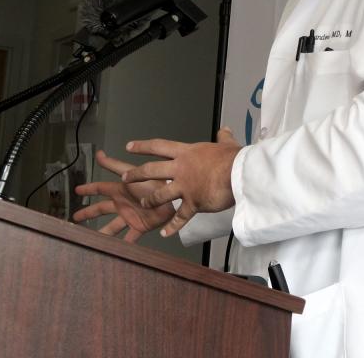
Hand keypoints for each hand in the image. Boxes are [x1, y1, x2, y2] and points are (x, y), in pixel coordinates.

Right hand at [73, 150, 174, 242]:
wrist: (173, 198)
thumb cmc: (153, 184)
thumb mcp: (132, 174)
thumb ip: (115, 165)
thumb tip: (99, 153)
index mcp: (120, 190)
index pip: (100, 188)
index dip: (89, 188)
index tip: (77, 190)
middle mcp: (123, 203)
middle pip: (101, 208)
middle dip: (89, 213)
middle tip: (74, 218)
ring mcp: (130, 216)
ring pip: (111, 226)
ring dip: (102, 233)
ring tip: (90, 242)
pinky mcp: (139, 226)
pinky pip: (129, 238)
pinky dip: (123, 246)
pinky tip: (115, 253)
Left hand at [120, 127, 241, 237]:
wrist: (238, 174)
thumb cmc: (234, 159)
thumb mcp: (227, 145)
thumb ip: (223, 138)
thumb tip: (225, 130)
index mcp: (187, 153)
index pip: (159, 147)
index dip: (142, 147)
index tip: (129, 147)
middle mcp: (180, 169)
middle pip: (151, 171)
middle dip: (136, 175)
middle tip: (125, 178)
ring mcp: (184, 187)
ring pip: (159, 195)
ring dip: (150, 200)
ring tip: (143, 203)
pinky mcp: (192, 203)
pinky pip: (179, 218)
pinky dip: (172, 226)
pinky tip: (164, 233)